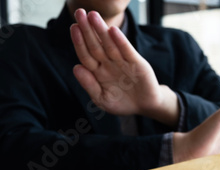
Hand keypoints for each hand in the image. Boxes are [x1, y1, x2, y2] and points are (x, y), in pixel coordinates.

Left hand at [70, 9, 178, 126]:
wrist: (145, 106)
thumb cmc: (122, 103)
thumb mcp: (102, 100)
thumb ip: (89, 85)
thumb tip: (76, 67)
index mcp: (98, 71)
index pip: (86, 54)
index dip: (79, 42)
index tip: (73, 28)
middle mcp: (108, 63)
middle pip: (95, 45)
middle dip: (87, 29)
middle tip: (79, 12)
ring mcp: (122, 62)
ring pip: (109, 44)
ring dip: (101, 30)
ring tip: (93, 15)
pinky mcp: (136, 63)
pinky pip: (127, 51)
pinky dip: (120, 41)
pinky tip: (113, 31)